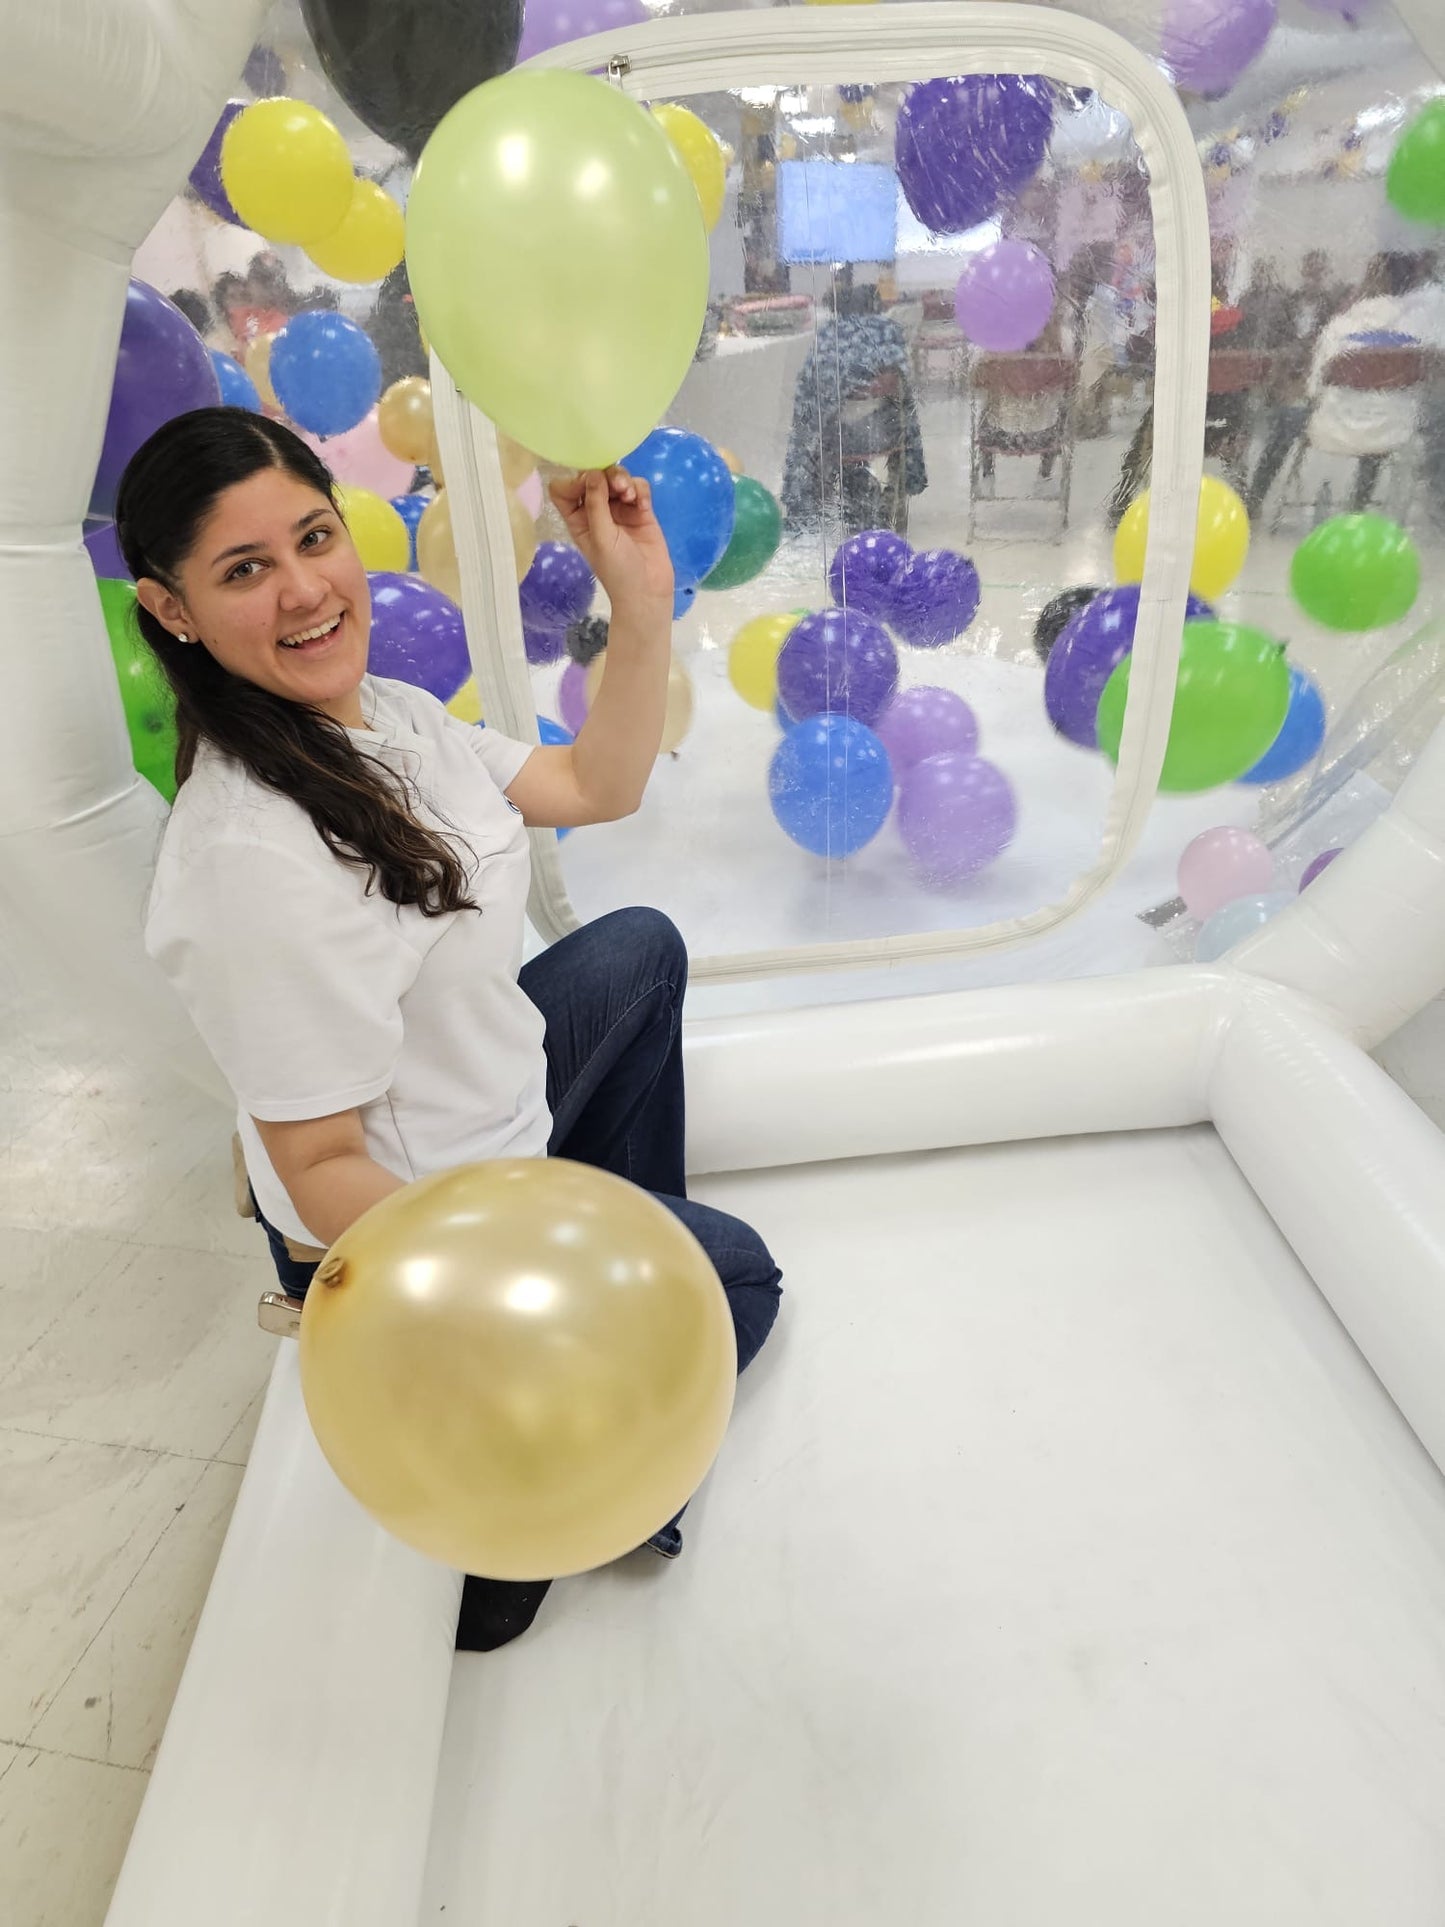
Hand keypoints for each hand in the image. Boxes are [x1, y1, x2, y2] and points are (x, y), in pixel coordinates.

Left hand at [548, 467, 673, 611]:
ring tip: (631, 497)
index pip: (565, 490)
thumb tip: (592, 472)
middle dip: (606, 476)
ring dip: (624, 480)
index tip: (590, 484)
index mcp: (578, 519)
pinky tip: (643, 506)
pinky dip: (640, 490)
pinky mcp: (640, 510)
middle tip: (619, 487)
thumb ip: (596, 505)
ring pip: (617, 478)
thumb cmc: (618, 571)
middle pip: (594, 477)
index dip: (575, 481)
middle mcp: (596, 511)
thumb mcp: (601, 538)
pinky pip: (638, 488)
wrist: (648, 591)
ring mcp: (619, 509)